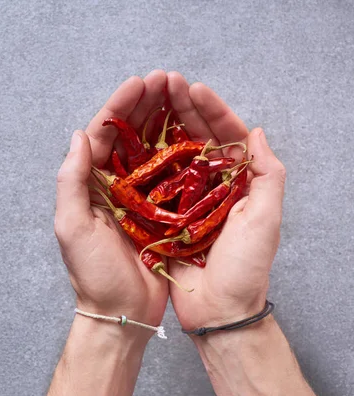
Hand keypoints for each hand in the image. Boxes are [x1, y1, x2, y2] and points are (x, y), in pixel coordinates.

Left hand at [54, 72, 169, 333]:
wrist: (121, 312)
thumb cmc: (93, 274)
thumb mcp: (72, 227)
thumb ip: (71, 181)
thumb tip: (78, 135)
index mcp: (90, 185)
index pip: (102, 136)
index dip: (119, 107)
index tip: (140, 83)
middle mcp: (113, 186)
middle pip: (129, 136)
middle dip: (145, 105)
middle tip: (166, 79)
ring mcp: (139, 197)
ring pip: (151, 149)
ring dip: (163, 121)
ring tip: (180, 94)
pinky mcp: (161, 211)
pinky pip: (171, 174)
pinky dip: (180, 151)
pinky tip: (193, 132)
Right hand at [165, 72, 286, 328]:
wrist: (217, 309)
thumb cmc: (246, 267)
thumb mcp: (266, 219)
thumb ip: (268, 175)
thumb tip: (256, 133)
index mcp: (238, 182)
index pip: (226, 135)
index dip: (211, 109)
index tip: (194, 87)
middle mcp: (209, 185)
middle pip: (196, 137)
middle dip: (182, 108)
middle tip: (165, 81)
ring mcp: (183, 198)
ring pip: (171, 153)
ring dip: (160, 126)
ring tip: (147, 100)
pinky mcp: (161, 214)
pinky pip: (152, 180)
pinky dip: (143, 159)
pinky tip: (132, 139)